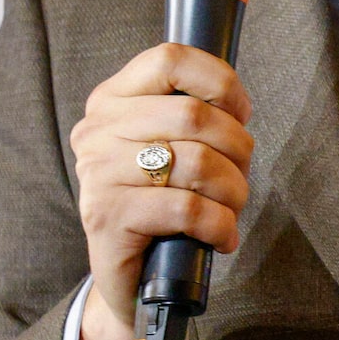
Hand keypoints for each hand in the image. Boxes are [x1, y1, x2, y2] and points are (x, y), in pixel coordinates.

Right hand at [66, 42, 254, 339]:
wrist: (129, 280)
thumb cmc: (161, 205)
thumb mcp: (171, 149)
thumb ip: (192, 116)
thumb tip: (237, 104)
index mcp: (111, 101)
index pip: (170, 59)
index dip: (220, 81)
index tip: (241, 112)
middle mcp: (96, 132)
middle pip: (193, 115)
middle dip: (237, 147)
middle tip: (241, 174)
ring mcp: (97, 175)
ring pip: (197, 162)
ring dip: (234, 189)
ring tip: (232, 208)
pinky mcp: (108, 218)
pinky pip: (187, 209)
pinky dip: (219, 224)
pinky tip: (221, 237)